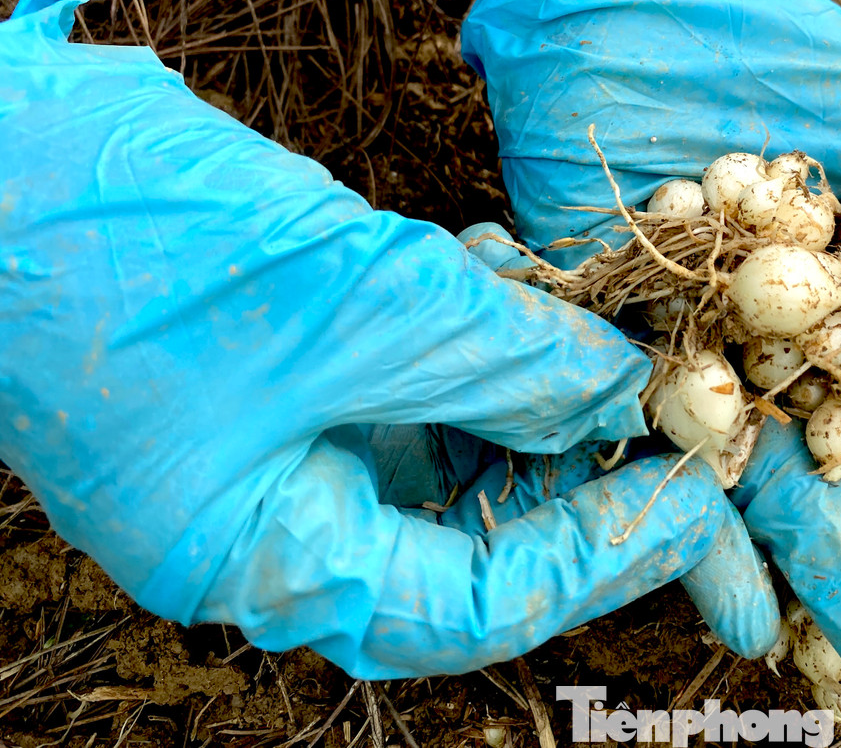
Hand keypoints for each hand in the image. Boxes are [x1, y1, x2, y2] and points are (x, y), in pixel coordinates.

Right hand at [0, 0, 778, 676]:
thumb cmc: (138, 248)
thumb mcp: (352, 303)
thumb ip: (501, 357)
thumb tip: (614, 391)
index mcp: (270, 557)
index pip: (473, 602)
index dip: (598, 554)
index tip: (692, 496)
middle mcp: (277, 519)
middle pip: (470, 535)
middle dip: (576, 473)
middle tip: (673, 416)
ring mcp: (275, 442)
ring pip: (445, 451)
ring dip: (528, 392)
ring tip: (608, 337)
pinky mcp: (280, 370)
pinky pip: (404, 381)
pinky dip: (468, 337)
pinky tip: (511, 276)